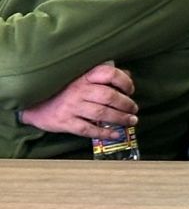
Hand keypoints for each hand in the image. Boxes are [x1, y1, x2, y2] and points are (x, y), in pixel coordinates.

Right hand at [19, 62, 135, 139]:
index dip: (124, 81)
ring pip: (101, 113)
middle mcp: (79, 90)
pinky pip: (88, 129)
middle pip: (109, 96)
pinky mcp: (65, 122)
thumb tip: (128, 76)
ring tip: (131, 121)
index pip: (109, 73)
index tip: (130, 90)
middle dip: (126, 104)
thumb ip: (103, 76)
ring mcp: (72, 107)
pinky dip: (104, 133)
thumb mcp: (82, 77)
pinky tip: (115, 134)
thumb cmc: (64, 90)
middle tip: (134, 110)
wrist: (35, 105)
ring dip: (120, 118)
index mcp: (84, 76)